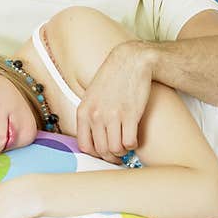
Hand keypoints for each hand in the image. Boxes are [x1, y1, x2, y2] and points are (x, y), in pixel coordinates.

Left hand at [75, 40, 152, 161]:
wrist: (130, 61)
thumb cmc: (112, 78)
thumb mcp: (91, 95)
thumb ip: (89, 115)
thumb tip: (92, 138)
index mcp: (84, 111)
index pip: (85, 145)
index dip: (96, 154)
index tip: (104, 153)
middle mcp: (96, 115)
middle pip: (102, 150)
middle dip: (111, 156)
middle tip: (118, 154)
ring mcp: (113, 115)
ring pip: (116, 149)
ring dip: (122, 152)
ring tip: (126, 146)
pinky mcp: (131, 114)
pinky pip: (130, 142)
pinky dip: (133, 145)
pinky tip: (134, 138)